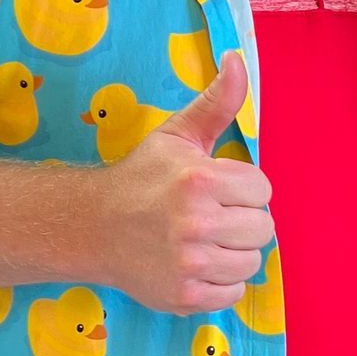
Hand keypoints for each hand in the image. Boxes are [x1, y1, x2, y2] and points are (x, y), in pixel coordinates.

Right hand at [90, 54, 273, 315]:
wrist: (93, 227)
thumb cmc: (142, 178)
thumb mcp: (178, 136)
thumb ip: (217, 102)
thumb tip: (239, 60)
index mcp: (200, 181)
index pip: (262, 191)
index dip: (243, 189)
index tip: (216, 190)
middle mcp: (196, 224)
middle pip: (263, 229)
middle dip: (242, 221)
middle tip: (210, 216)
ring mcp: (190, 264)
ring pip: (251, 263)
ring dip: (234, 253)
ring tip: (205, 240)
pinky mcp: (184, 296)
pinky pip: (233, 294)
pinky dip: (221, 282)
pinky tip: (196, 264)